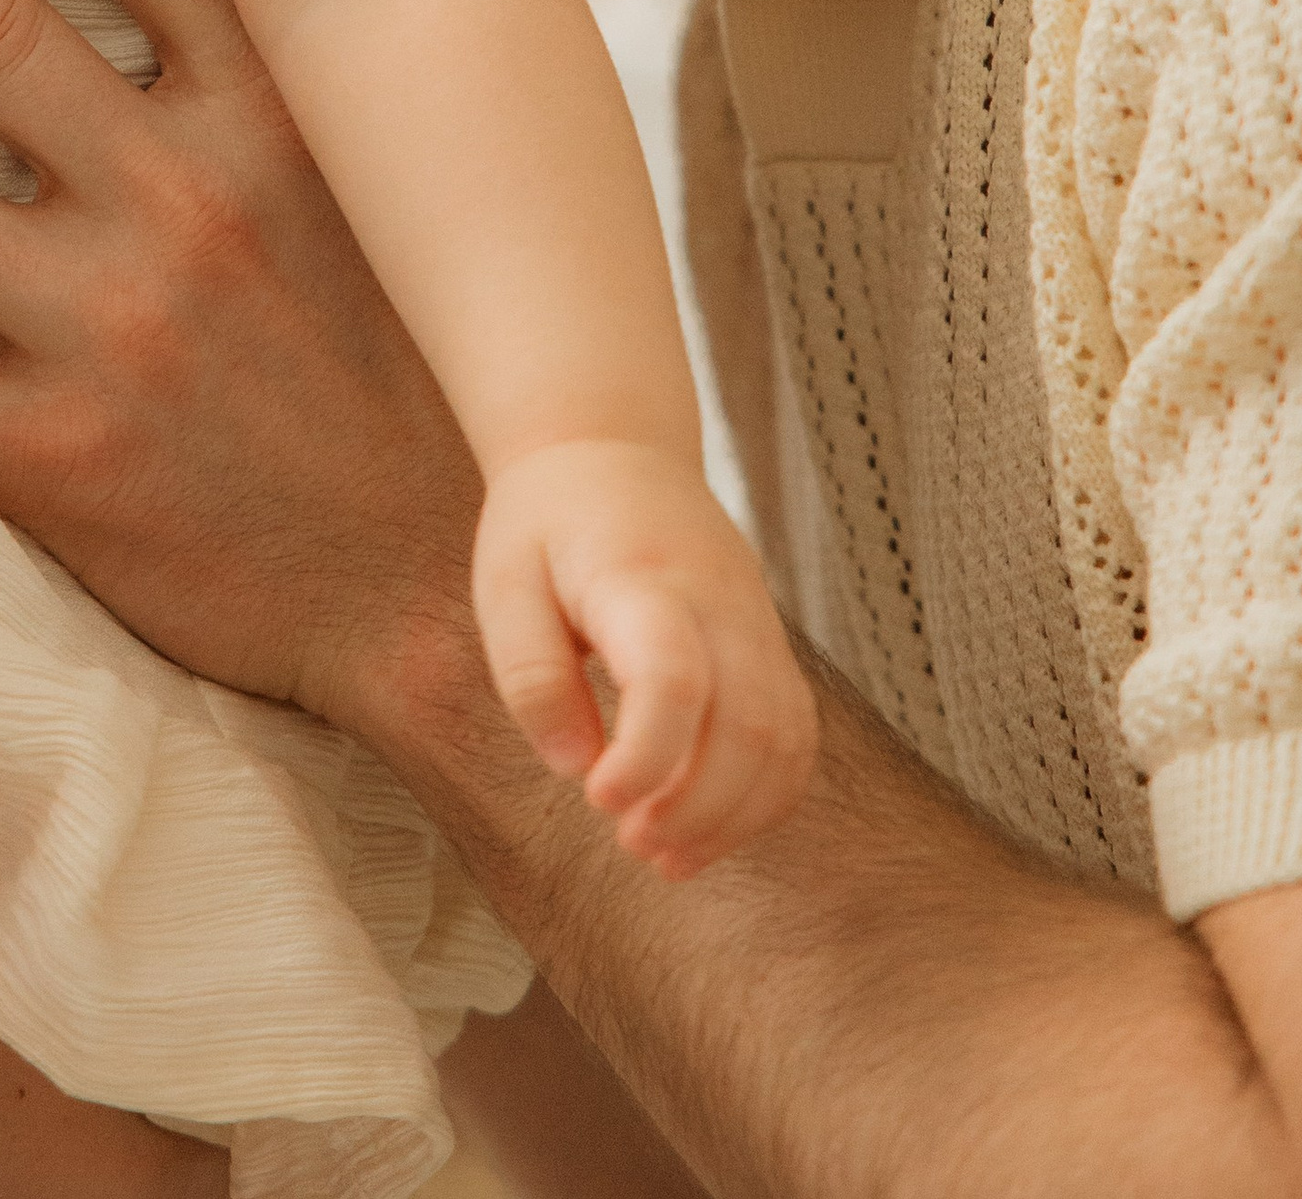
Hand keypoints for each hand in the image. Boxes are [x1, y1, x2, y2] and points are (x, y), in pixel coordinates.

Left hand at [471, 439, 817, 879]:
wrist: (614, 448)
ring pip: (785, 738)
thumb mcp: (503, 584)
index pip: (674, 677)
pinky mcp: (770, 646)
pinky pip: (797, 733)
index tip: (599, 798)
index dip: (647, 756)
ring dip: (735, 816)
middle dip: (697, 808)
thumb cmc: (548, 523)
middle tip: (633, 844)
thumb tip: (575, 769)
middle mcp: (715, 600)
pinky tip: (706, 826)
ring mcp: (756, 622)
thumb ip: (532, 678)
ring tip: (665, 854)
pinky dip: (767, 797)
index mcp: (639, 577)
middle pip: (746, 723)